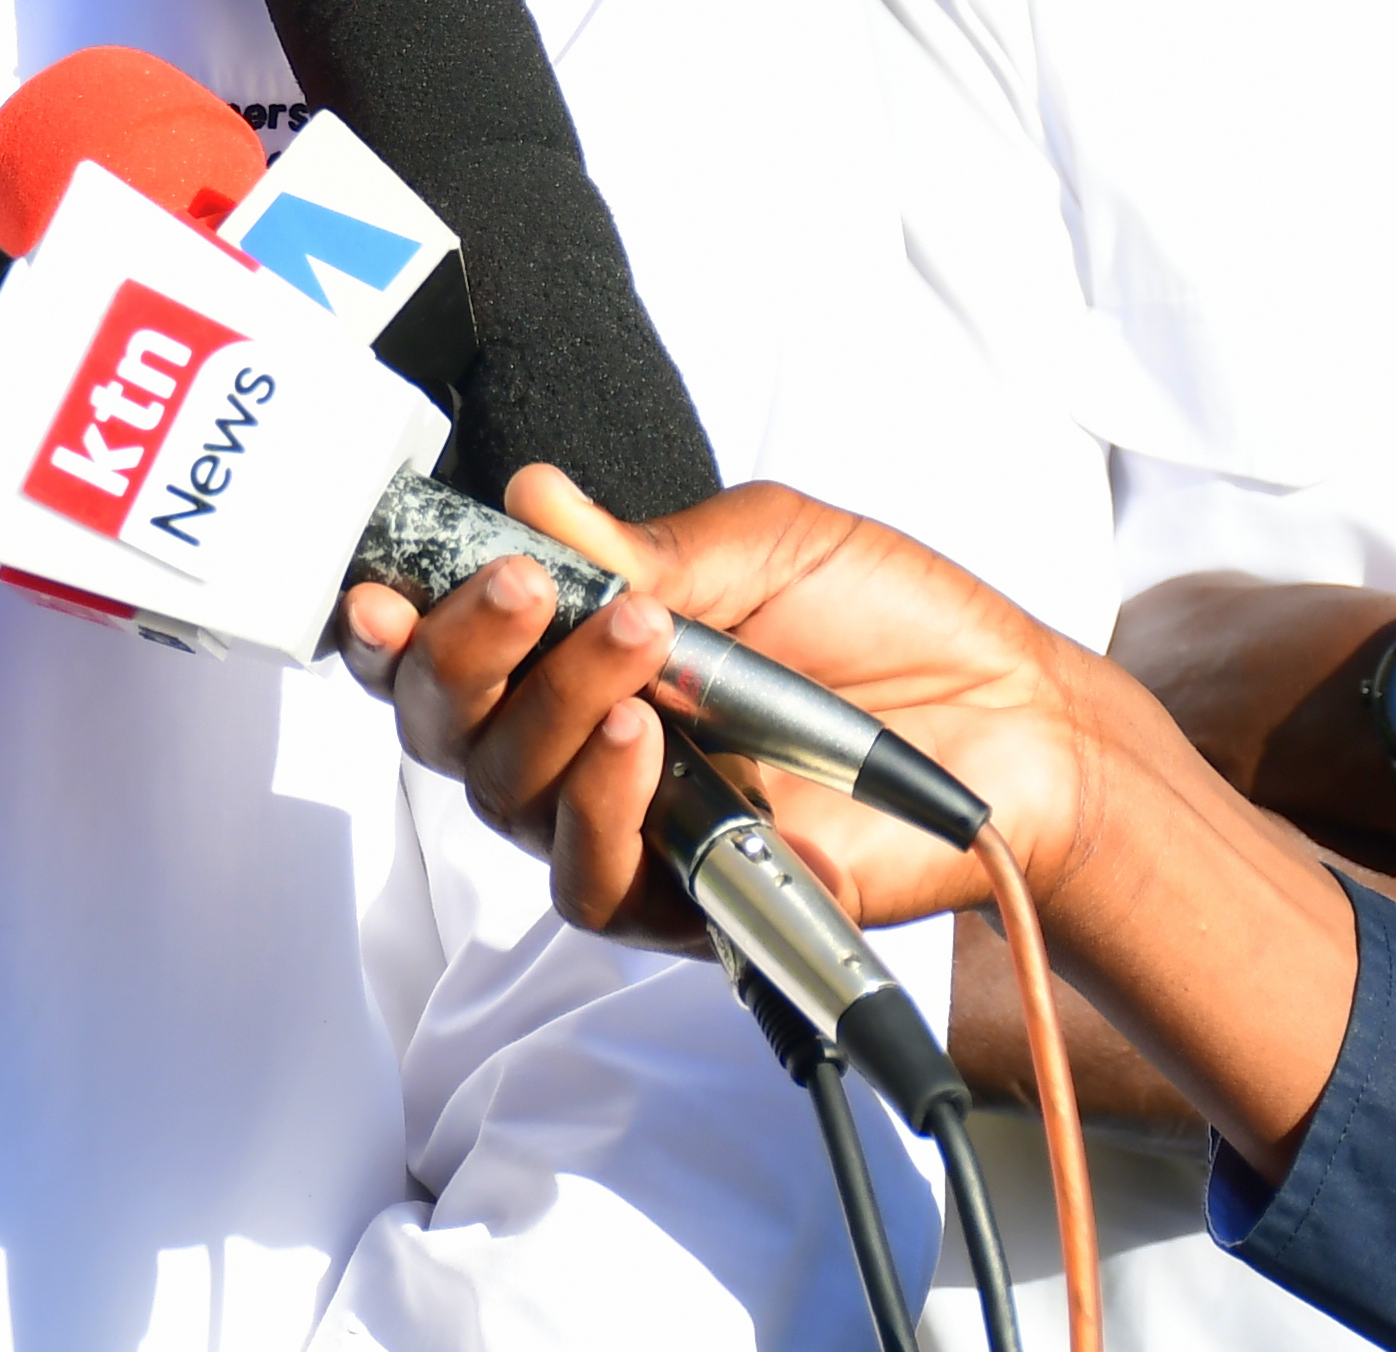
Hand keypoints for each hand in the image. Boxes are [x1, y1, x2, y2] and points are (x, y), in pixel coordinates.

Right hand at [340, 473, 1373, 1171]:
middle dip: (457, 651)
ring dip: (546, 709)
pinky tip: (640, 739)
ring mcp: (628, 821)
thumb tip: (531, 496)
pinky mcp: (683, 898)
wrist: (1017, 722)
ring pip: (505, 797)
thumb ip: (643, 546)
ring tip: (631, 640)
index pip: (449, 644)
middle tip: (517, 587)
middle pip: (447, 724)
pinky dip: (597, 805)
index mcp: (584, 644)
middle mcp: (582, 738)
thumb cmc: (896, 623)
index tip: (378, 578)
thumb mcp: (768, 546)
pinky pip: (587, 880)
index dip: (393, 618)